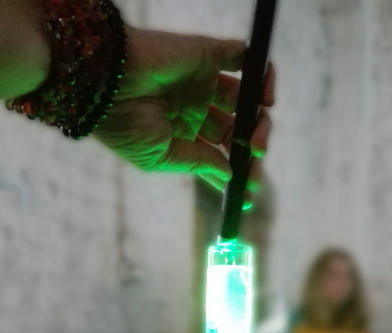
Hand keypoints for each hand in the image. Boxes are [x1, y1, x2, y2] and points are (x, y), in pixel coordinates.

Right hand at [95, 28, 273, 194]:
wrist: (105, 83)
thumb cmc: (123, 126)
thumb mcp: (160, 157)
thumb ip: (197, 163)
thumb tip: (228, 175)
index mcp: (181, 134)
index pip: (218, 153)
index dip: (237, 172)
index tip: (249, 197)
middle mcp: (195, 107)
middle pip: (236, 129)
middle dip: (251, 148)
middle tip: (256, 160)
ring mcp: (203, 81)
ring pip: (246, 99)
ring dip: (260, 120)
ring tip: (256, 139)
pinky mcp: (207, 55)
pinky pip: (245, 58)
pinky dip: (263, 73)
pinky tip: (265, 97)